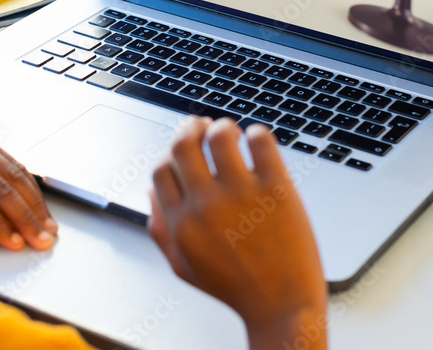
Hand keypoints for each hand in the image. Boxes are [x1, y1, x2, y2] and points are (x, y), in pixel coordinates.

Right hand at [149, 118, 326, 348]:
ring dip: (222, 126)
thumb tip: (150, 191)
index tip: (183, 148)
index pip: (161, 168)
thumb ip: (160, 229)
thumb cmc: (237, 288)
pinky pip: (261, 140)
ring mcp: (241, 194)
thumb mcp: (185, 266)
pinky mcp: (276, 188)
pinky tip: (257, 143)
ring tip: (232, 134)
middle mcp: (206, 205)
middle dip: (189, 127)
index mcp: (181, 223)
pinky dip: (257, 133)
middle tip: (201, 126)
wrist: (283, 306)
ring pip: (220, 134)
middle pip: (183, 143)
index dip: (170, 153)